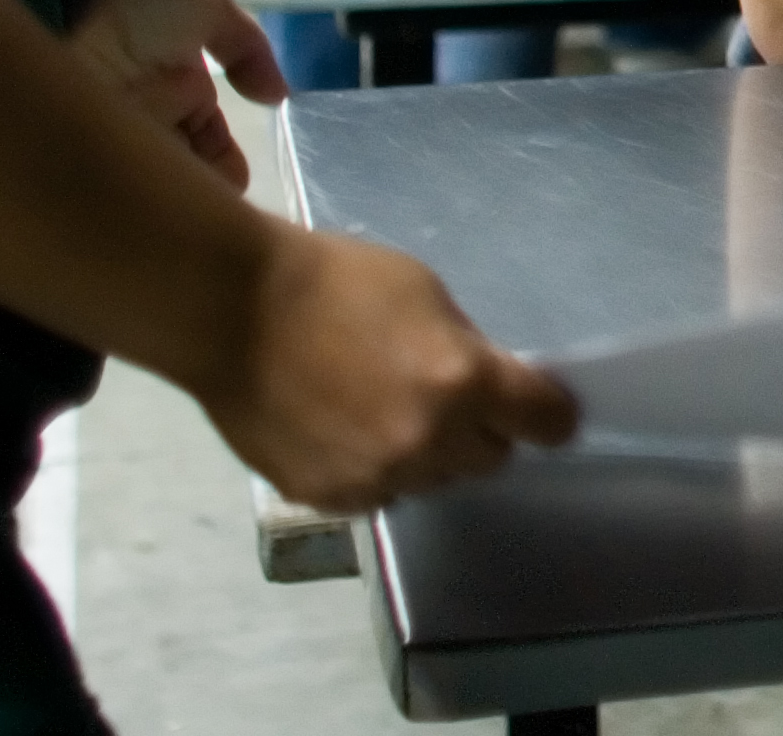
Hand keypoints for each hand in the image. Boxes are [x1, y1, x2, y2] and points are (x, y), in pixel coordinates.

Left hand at [67, 0, 286, 191]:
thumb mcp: (209, 8)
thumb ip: (248, 49)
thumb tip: (279, 96)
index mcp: (179, 86)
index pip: (209, 140)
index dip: (224, 165)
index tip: (234, 188)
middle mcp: (146, 113)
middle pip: (180, 166)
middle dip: (196, 189)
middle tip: (205, 210)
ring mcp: (108, 130)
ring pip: (146, 178)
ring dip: (164, 195)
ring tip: (178, 210)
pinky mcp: (71, 144)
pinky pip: (105, 179)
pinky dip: (125, 193)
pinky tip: (144, 204)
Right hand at [192, 228, 577, 512]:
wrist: (232, 310)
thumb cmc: (334, 283)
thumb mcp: (425, 294)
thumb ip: (465, 349)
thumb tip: (487, 385)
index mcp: (463, 383)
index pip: (544, 422)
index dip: (549, 413)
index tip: (544, 410)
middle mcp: (428, 442)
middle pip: (491, 459)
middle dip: (482, 431)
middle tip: (450, 398)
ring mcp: (376, 478)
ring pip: (434, 481)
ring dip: (427, 454)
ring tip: (385, 411)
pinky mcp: (328, 498)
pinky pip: (378, 494)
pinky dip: (376, 471)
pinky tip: (346, 431)